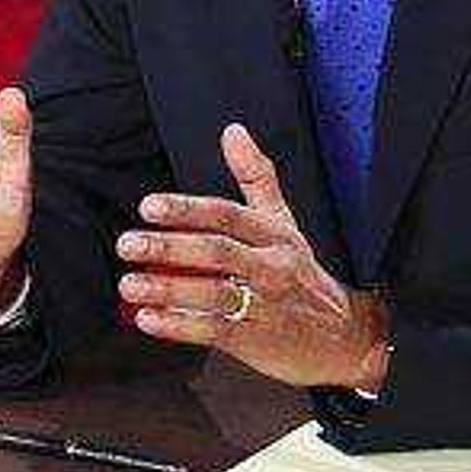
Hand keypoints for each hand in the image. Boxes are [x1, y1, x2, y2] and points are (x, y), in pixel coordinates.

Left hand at [118, 124, 391, 389]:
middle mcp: (271, 267)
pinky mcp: (255, 340)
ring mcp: (264, 304)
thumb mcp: (284, 222)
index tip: (149, 206)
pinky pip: (214, 331)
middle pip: (218, 252)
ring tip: (130, 283)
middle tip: (127, 243)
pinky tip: (148, 318)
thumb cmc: (300, 274)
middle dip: (169, 247)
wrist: (343, 336)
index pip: (228, 215)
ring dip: (168, 288)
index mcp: (275, 234)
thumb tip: (233, 131)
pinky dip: (179, 326)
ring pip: (214, 293)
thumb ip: (256, 177)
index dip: (188, 209)